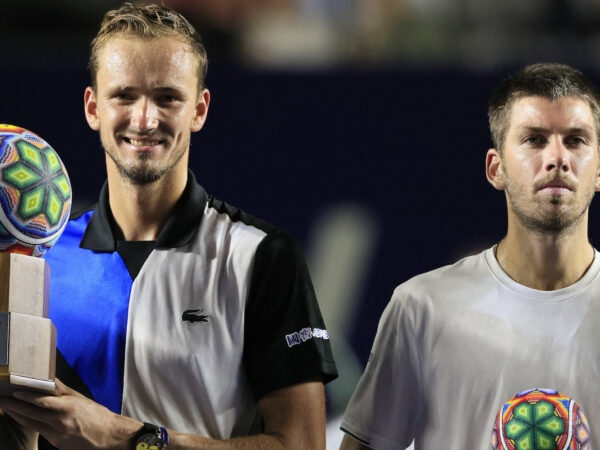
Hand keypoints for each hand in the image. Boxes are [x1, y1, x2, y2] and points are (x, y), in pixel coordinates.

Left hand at [0, 378, 139, 449]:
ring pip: (30, 424)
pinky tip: (22, 418)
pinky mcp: (55, 442)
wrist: (107, 436)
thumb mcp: (81, 398)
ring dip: (16, 415)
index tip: (15, 392)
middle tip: (2, 400)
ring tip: (6, 408)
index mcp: (68, 408)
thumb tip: (48, 379)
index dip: (26, 397)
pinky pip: (38, 431)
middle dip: (14, 407)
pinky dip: (28, 423)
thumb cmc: (97, 415)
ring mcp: (55, 434)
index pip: (42, 401)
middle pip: (30, 414)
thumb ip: (62, 390)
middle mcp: (59, 422)